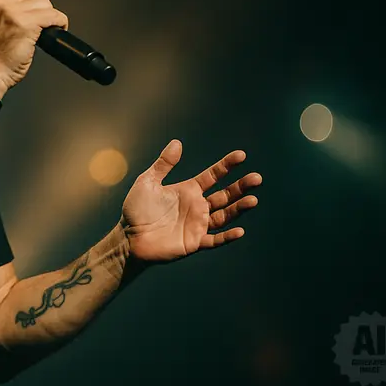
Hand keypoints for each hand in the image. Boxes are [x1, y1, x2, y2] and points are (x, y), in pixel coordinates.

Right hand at [0, 0, 68, 98]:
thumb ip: (1, 7)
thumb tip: (25, 2)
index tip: (29, 10)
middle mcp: (0, 1)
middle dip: (38, 9)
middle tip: (36, 24)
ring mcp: (14, 11)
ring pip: (45, 4)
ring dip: (48, 17)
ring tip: (44, 29)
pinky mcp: (28, 23)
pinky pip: (54, 16)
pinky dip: (60, 23)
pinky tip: (57, 30)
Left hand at [120, 139, 260, 262]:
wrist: (129, 237)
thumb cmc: (137, 210)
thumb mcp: (148, 182)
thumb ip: (163, 164)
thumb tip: (177, 143)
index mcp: (188, 190)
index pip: (213, 176)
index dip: (226, 166)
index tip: (241, 156)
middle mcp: (197, 206)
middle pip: (225, 195)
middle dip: (241, 186)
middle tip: (257, 178)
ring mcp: (197, 224)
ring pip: (224, 215)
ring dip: (239, 208)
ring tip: (253, 200)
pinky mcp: (194, 242)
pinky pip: (214, 239)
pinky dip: (227, 237)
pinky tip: (240, 231)